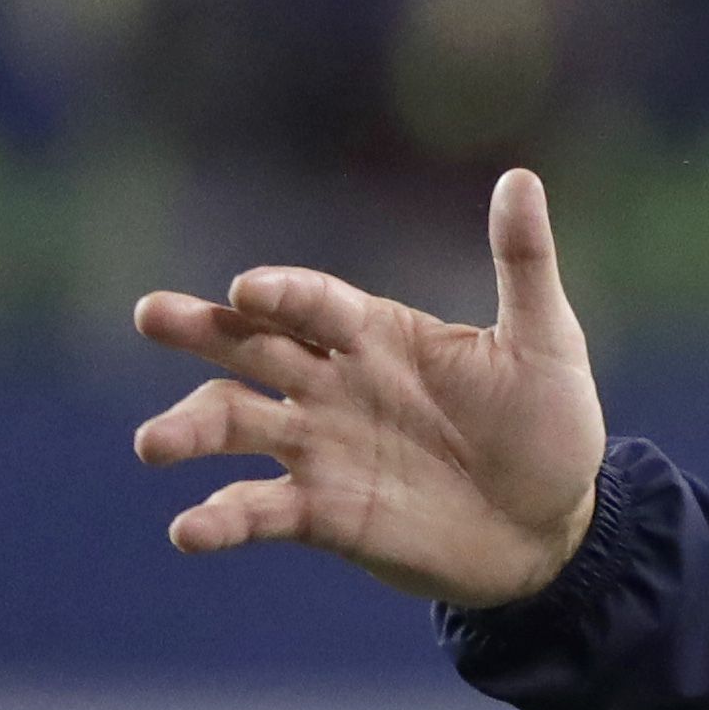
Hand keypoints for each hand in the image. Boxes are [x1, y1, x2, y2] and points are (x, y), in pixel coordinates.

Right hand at [131, 169, 606, 608]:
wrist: (556, 531)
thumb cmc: (551, 428)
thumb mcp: (546, 344)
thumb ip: (522, 266)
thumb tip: (520, 178)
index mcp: (376, 335)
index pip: (315, 302)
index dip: (283, 294)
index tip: (249, 290)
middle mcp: (334, 385)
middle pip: (249, 347)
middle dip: (199, 330)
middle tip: (153, 314)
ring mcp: (321, 449)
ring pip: (234, 424)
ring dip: (190, 428)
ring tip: (152, 445)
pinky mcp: (322, 514)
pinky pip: (258, 510)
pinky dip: (220, 519)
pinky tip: (189, 531)